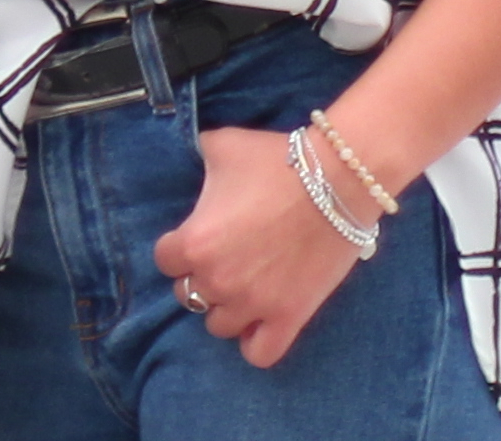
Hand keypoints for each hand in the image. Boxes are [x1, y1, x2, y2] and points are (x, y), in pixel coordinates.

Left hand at [149, 127, 378, 368]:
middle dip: (200, 278)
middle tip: (223, 260)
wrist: (336, 182)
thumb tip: (193, 153)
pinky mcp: (289, 318)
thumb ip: (197, 157)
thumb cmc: (275, 161)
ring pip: (219, 326)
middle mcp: (218, 280)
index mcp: (194, 243)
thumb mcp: (221, 146)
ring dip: (225, 309)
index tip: (197, 236)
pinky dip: (254, 343)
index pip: (164, 261)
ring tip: (241, 288)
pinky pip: (260, 353)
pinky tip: (259, 323)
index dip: (178, 248)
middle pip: (189, 296)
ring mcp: (253, 304)